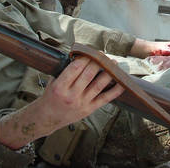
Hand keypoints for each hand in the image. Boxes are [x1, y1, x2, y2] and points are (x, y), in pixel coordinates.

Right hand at [0, 57, 123, 148]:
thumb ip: (66, 70)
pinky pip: (105, 98)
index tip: (91, 51)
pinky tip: (122, 82)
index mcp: (60, 87)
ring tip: (114, 63)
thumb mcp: (53, 81)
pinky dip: (115, 90)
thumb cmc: (51, 97)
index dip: (85, 57)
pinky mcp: (90, 109)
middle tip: (103, 54)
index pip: (76, 68)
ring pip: (99, 85)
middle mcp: (71, 95)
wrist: (48, 118)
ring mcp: (82, 103)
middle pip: (89, 74)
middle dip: (98, 62)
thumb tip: (82, 56)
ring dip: (109, 72)